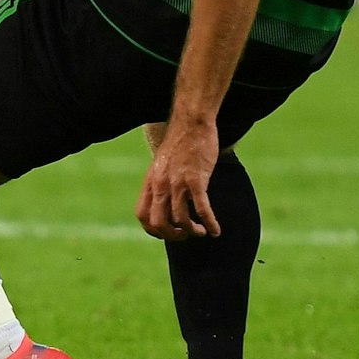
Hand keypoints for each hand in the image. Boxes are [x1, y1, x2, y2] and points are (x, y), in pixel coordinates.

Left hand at [136, 121, 221, 240]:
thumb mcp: (162, 164)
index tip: (167, 233)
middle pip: (159, 223)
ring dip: (192, 231)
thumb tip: (165, 202)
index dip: (154, 230)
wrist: (191, 123)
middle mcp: (161, 184)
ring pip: (181, 220)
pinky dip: (209, 224)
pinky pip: (202, 209)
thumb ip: (161, 182)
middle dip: (172, 235)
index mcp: (151, 182)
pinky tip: (216, 230)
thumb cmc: (181, 143)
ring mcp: (178, 182)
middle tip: (185, 234)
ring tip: (201, 231)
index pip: (143, 215)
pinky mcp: (196, 180)